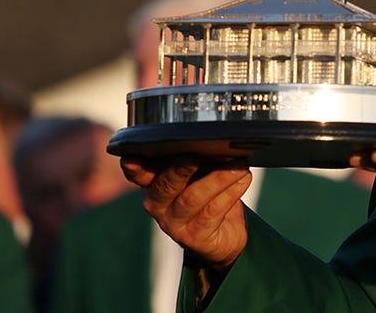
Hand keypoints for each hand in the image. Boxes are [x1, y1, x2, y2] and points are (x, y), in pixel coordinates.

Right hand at [121, 156, 251, 270]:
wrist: (224, 234)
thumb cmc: (209, 193)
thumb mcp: (201, 173)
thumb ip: (200, 158)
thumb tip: (217, 139)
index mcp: (154, 182)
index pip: (138, 173)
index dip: (133, 166)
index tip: (131, 157)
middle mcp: (158, 204)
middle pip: (165, 184)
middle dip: (180, 169)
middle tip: (196, 155)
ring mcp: (174, 223)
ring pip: (192, 198)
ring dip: (218, 178)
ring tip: (239, 165)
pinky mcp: (194, 237)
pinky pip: (212, 212)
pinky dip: (230, 193)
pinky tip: (243, 179)